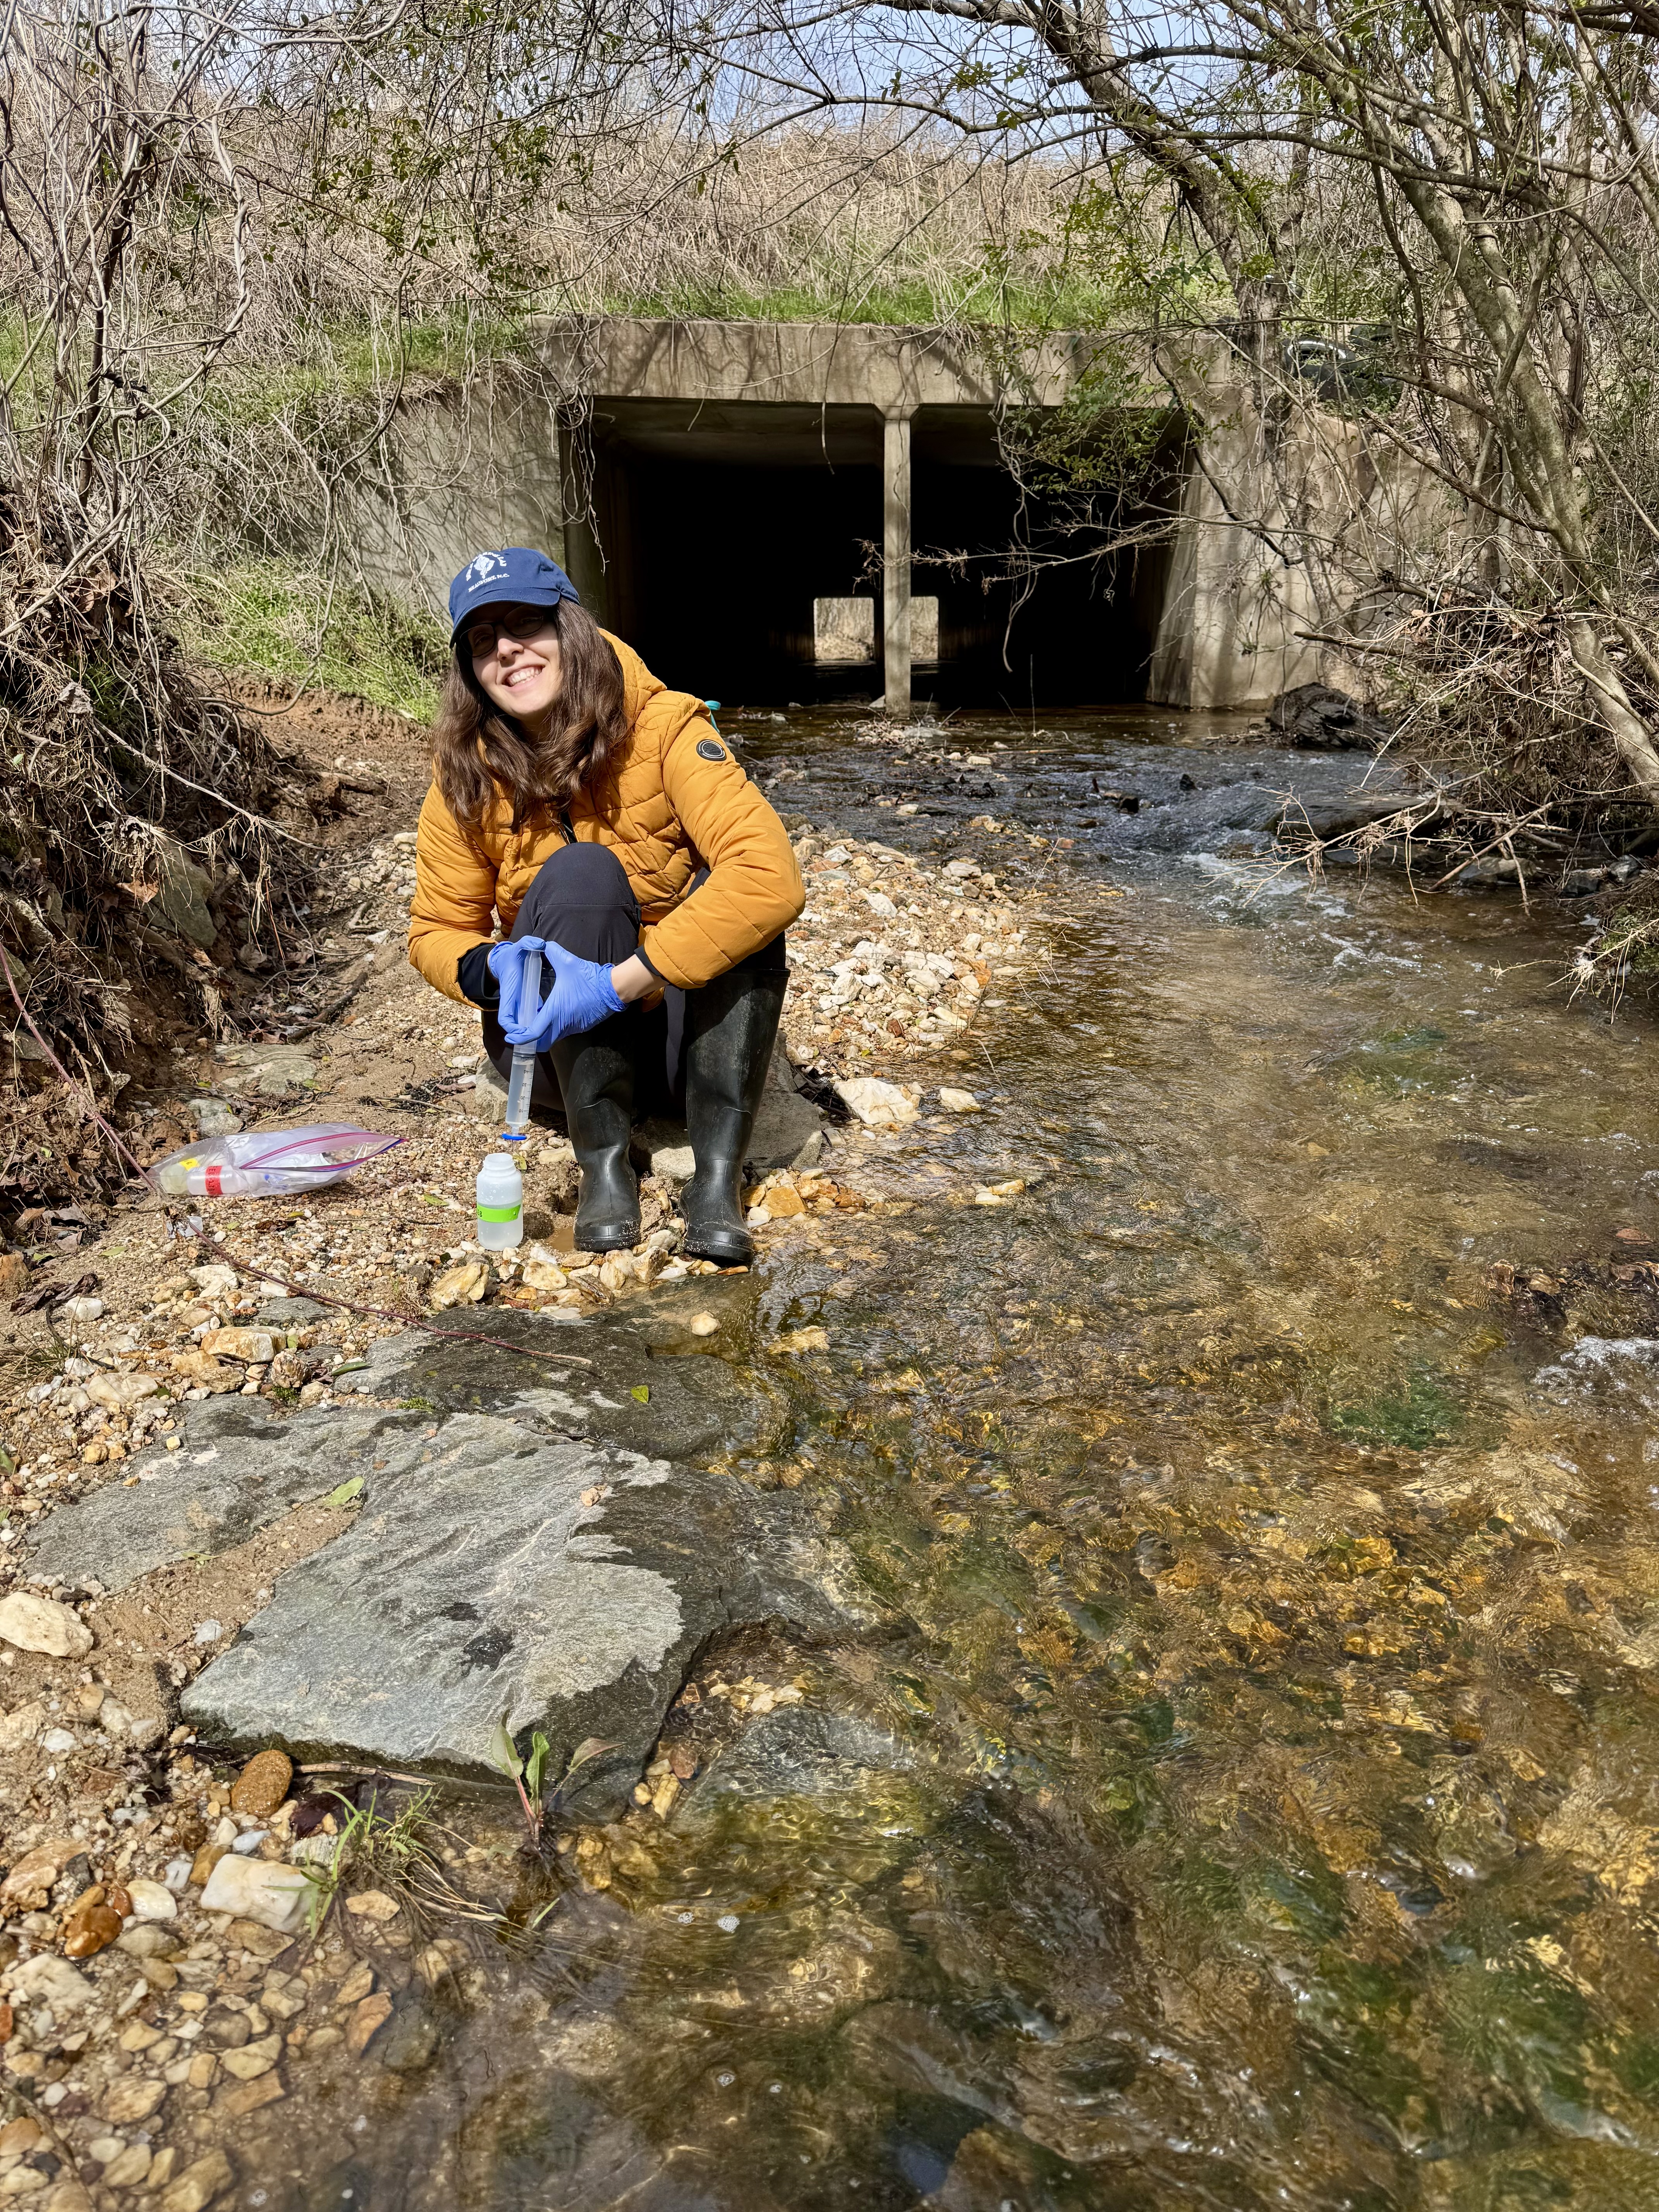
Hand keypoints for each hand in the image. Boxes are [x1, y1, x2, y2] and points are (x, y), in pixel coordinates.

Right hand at [488, 937, 545, 1030]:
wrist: (505, 961)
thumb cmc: (512, 957)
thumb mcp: (519, 947)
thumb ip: (528, 943)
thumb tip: (539, 943)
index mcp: (509, 993)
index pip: (505, 1018)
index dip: (512, 1028)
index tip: (520, 1034)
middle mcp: (512, 1002)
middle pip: (516, 1026)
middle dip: (526, 1035)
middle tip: (539, 1042)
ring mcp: (518, 1004)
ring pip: (525, 1022)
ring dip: (535, 1030)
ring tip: (547, 1037)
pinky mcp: (525, 1004)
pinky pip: (531, 1016)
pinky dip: (539, 1020)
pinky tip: (552, 1022)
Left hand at [503, 938, 624, 1049]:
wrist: (613, 989)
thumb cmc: (590, 978)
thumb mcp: (567, 962)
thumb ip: (551, 952)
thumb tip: (542, 945)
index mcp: (555, 1011)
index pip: (533, 1033)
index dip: (520, 1037)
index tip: (511, 1037)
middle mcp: (563, 1024)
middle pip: (542, 1043)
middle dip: (530, 1041)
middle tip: (522, 1031)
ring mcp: (573, 1027)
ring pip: (553, 1037)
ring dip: (543, 1032)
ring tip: (536, 1019)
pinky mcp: (581, 1026)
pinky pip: (563, 1031)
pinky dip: (555, 1027)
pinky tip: (554, 1014)